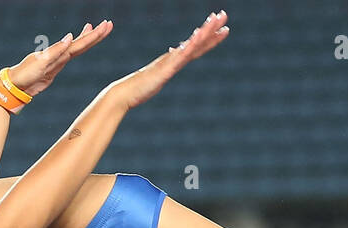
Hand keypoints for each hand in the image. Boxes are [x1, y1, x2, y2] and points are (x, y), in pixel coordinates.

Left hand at [5, 20, 113, 98]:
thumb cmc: (24, 74)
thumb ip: (56, 51)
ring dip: (87, 40)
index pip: (79, 43)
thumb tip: (70, 37)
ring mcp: (56, 61)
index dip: (93, 36)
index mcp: (57, 52)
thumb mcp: (41, 63)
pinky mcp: (53, 69)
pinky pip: (68, 57)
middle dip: (95, 35)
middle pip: (81, 43)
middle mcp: (58, 54)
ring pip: (76, 48)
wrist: (13, 86)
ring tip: (96, 30)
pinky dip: (74, 50)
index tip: (104, 26)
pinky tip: (75, 44)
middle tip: (108, 25)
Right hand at [108, 10, 228, 109]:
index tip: (221, 27)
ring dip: (205, 30)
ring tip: (216, 18)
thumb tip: (169, 59)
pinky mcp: (166, 69)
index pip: (195, 47)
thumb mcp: (157, 78)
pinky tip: (199, 35)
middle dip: (211, 27)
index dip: (209, 37)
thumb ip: (165, 69)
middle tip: (224, 14)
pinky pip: (181, 55)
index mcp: (173, 60)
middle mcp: (173, 58)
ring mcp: (170, 62)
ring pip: (192, 44)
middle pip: (197, 41)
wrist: (124, 94)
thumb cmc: (138, 89)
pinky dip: (191, 44)